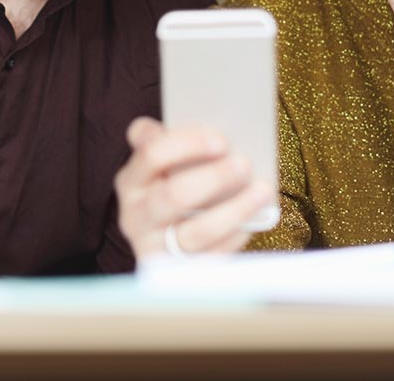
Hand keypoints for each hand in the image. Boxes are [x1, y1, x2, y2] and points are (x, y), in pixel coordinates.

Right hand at [114, 117, 275, 258]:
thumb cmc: (169, 184)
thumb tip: (173, 121)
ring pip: (195, 233)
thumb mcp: (160, 162)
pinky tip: (255, 219)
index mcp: (131, 179)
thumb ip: (162, 139)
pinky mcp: (178, 271)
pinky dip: (235, 236)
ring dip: (234, 210)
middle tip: (245, 163)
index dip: (186, 144)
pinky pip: (210, 258)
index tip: (220, 139)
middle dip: (213, 179)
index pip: (152, 155)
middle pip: (173, 196)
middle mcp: (136, 215)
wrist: (159, 235)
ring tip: (262, 190)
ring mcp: (155, 246)